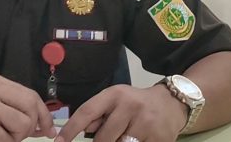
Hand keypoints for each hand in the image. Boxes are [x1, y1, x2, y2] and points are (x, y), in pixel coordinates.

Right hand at [0, 74, 55, 141]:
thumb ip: (18, 110)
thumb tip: (46, 125)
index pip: (31, 94)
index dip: (44, 114)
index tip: (49, 129)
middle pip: (31, 105)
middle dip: (32, 125)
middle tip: (19, 134)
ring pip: (24, 124)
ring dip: (16, 137)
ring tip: (0, 135)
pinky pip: (8, 139)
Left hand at [56, 84, 187, 141]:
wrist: (171, 103)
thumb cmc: (136, 103)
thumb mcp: (116, 100)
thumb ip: (97, 114)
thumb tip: (82, 130)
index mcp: (115, 95)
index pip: (87, 111)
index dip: (71, 128)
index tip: (59, 141)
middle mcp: (130, 106)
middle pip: (103, 138)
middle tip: (109, 138)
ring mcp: (146, 124)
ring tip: (125, 136)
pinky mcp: (159, 139)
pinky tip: (137, 139)